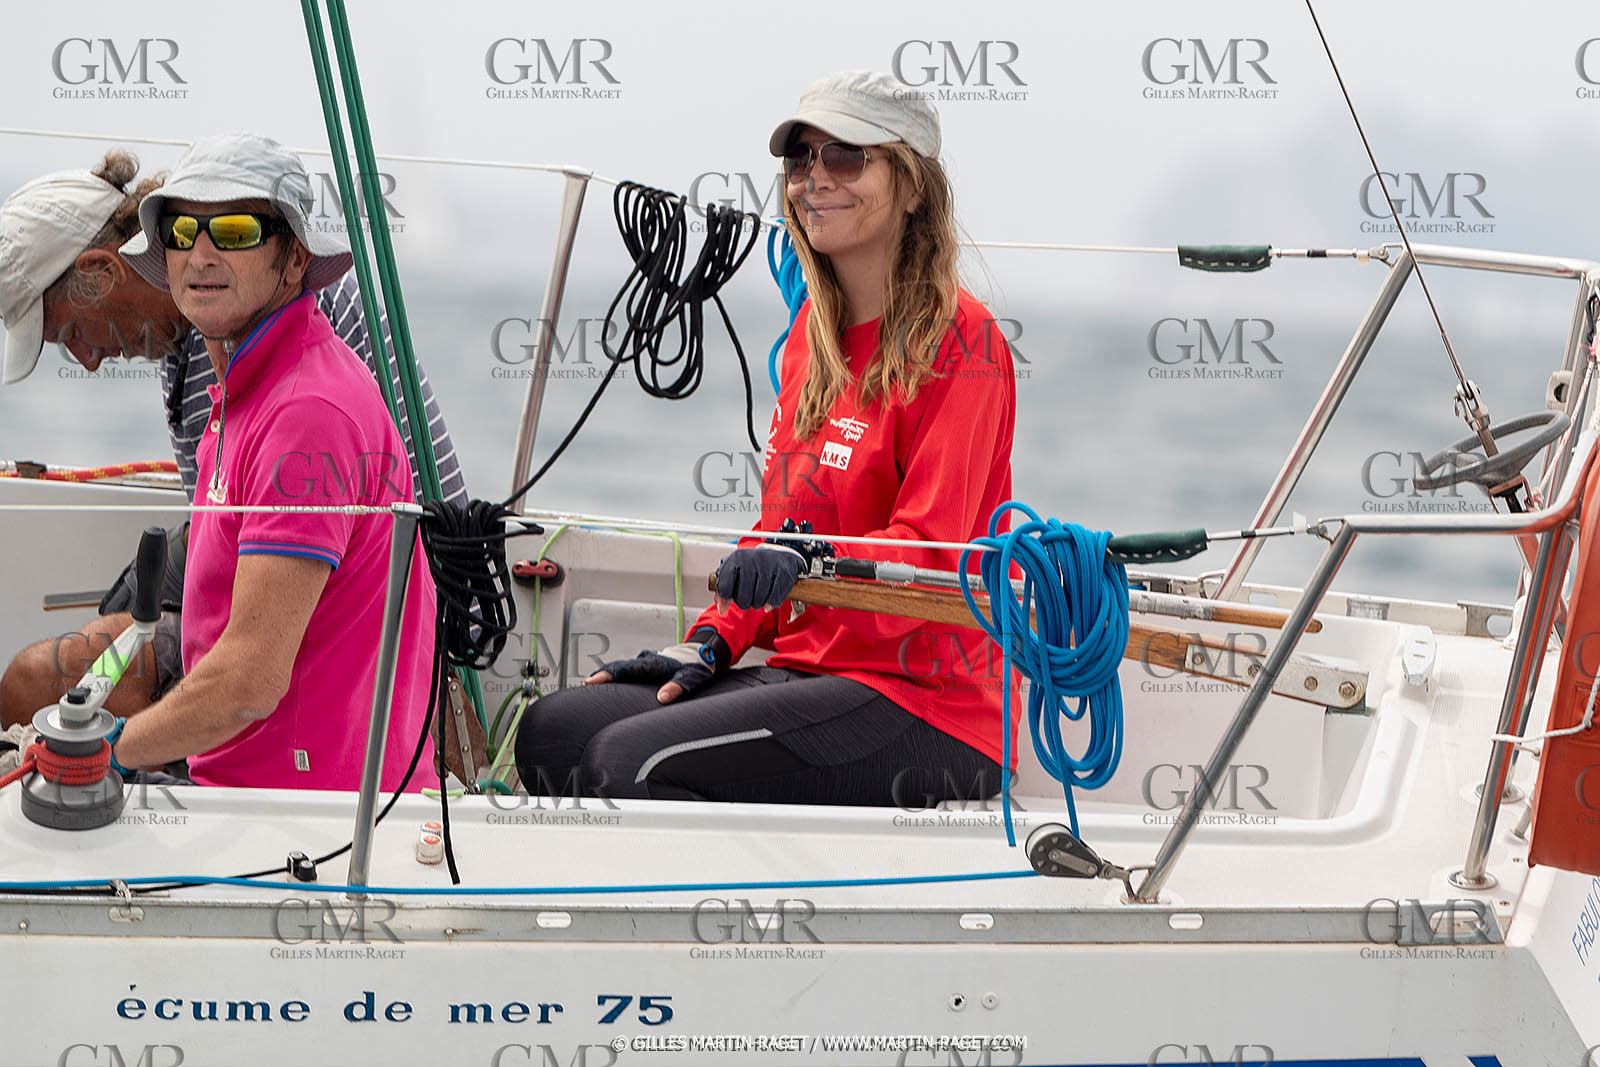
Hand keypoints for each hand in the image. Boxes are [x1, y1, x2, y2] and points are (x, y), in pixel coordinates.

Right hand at [586, 643, 717, 703]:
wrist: (702, 652)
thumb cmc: (697, 666)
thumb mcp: (692, 677)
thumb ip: (678, 687)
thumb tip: (662, 697)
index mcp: (653, 663)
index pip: (625, 669)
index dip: (606, 676)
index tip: (590, 682)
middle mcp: (645, 660)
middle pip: (616, 667)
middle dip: (598, 677)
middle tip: (581, 688)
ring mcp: (644, 661)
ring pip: (619, 668)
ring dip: (604, 676)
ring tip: (587, 689)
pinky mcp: (644, 665)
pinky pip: (625, 670)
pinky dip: (613, 676)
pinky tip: (606, 685)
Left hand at [714, 545, 806, 611]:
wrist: (780, 554)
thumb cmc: (755, 565)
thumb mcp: (737, 572)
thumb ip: (725, 589)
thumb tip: (721, 608)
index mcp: (738, 558)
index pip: (726, 582)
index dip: (724, 597)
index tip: (725, 604)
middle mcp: (753, 559)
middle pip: (744, 594)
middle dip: (744, 602)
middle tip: (746, 601)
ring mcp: (770, 565)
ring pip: (760, 596)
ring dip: (758, 603)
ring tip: (757, 600)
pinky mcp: (784, 571)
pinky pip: (775, 596)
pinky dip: (771, 603)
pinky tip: (768, 603)